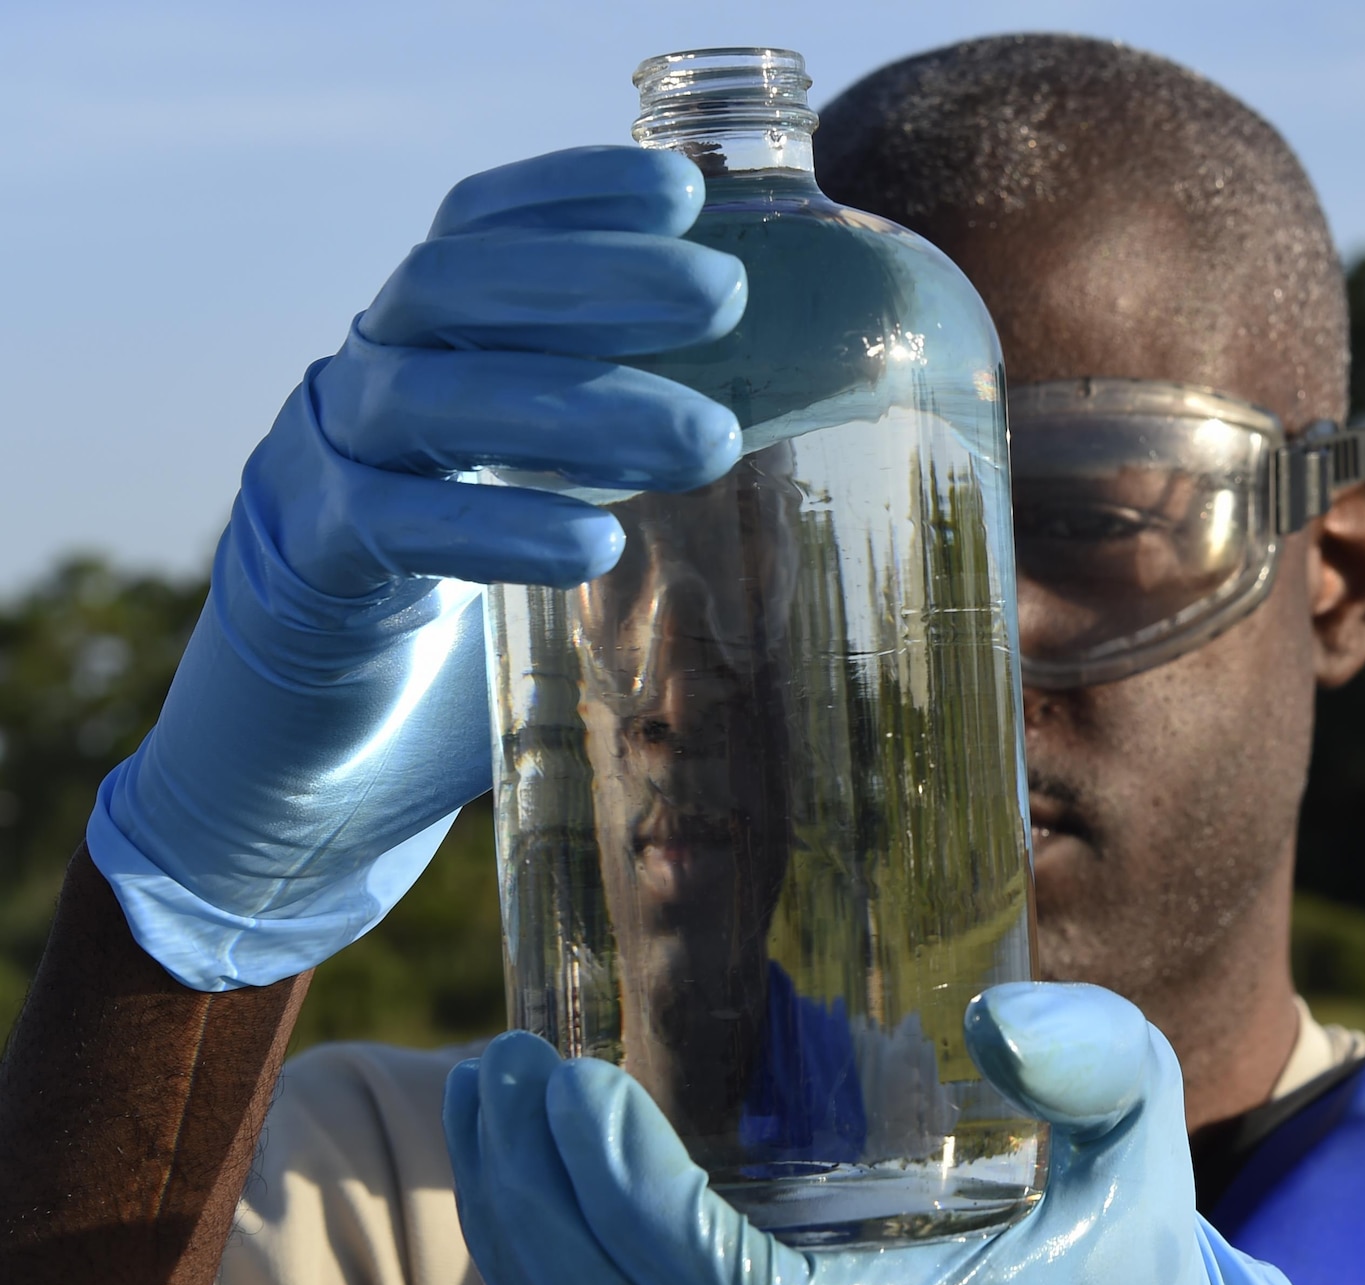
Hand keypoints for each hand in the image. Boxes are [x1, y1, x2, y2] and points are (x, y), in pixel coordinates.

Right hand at [87, 146, 745, 990]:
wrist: (318, 771)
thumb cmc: (465, 636)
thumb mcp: (551, 522)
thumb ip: (632, 475)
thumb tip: (811, 448)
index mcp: (421, 353)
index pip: (481, 234)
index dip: (571, 197)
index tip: (686, 190)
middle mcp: (362, 385)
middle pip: (455, 287)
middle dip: (591, 278)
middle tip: (721, 294)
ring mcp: (323, 470)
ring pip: (432, 399)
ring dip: (575, 407)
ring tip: (706, 440)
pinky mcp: (308, 574)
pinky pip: (391, 527)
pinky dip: (493, 528)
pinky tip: (591, 547)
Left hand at [445, 982, 1306, 1284]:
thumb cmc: (1118, 1255)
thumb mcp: (1144, 1145)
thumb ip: (1103, 1065)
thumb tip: (1000, 1017)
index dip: (638, 1211)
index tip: (578, 1089)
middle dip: (538, 1214)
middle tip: (501, 1071)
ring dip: (518, 1246)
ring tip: (483, 1110)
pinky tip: (523, 1190)